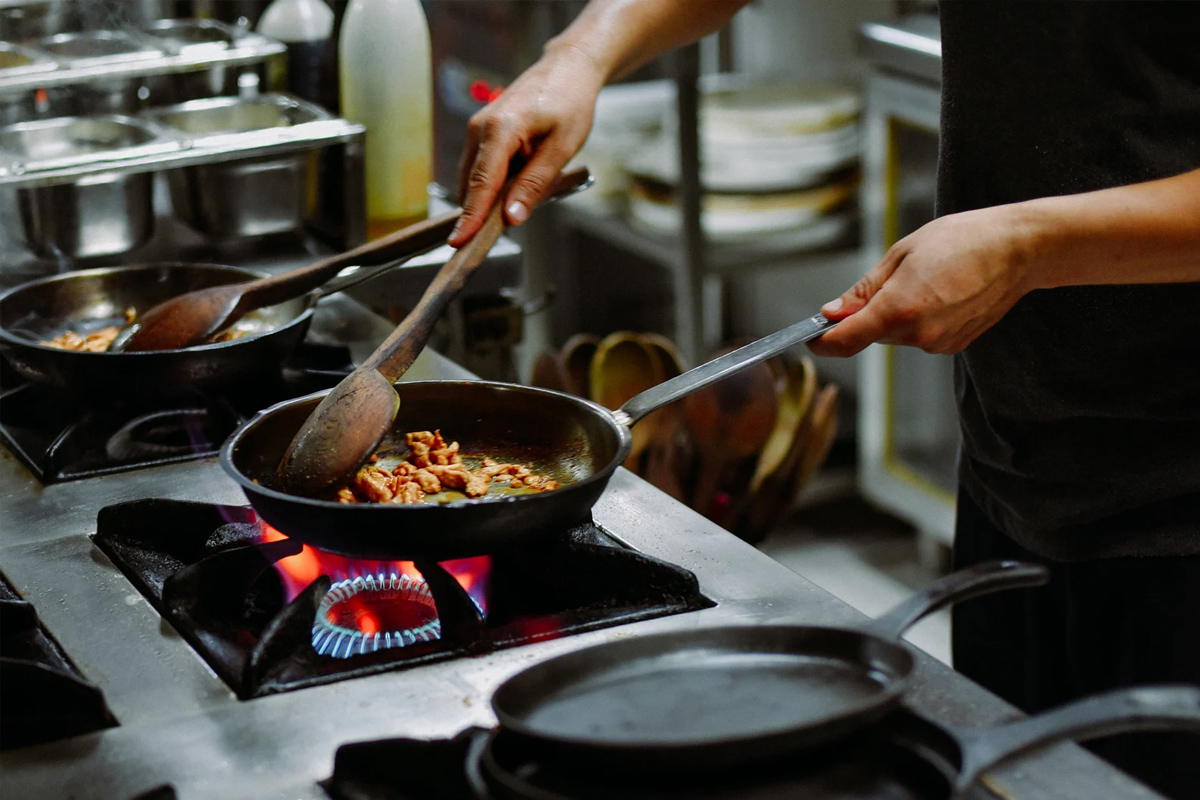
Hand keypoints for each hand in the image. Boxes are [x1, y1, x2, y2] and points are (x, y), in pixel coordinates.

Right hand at [449, 44, 604, 246]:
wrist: (567, 70)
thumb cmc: (569, 103)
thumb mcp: (561, 148)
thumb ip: (534, 184)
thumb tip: (512, 217)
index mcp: (500, 130)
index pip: (481, 184)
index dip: (471, 217)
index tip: (460, 243)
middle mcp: (480, 128)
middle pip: (471, 185)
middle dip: (478, 214)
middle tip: (491, 241)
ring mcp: (477, 129)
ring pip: (473, 179)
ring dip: (487, 200)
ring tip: (516, 208)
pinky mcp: (481, 132)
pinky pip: (479, 168)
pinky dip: (491, 185)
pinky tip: (514, 189)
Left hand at [809, 205, 1035, 356]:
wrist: (1019, 249)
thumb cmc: (961, 240)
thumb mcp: (901, 254)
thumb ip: (863, 290)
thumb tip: (831, 312)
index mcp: (898, 310)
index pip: (844, 341)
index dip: (822, 340)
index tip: (811, 335)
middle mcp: (917, 335)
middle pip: (871, 334)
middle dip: (869, 313)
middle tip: (894, 277)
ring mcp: (938, 344)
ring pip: (897, 334)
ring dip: (898, 313)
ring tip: (928, 279)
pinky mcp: (954, 345)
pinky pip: (921, 335)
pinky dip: (921, 318)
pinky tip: (943, 292)